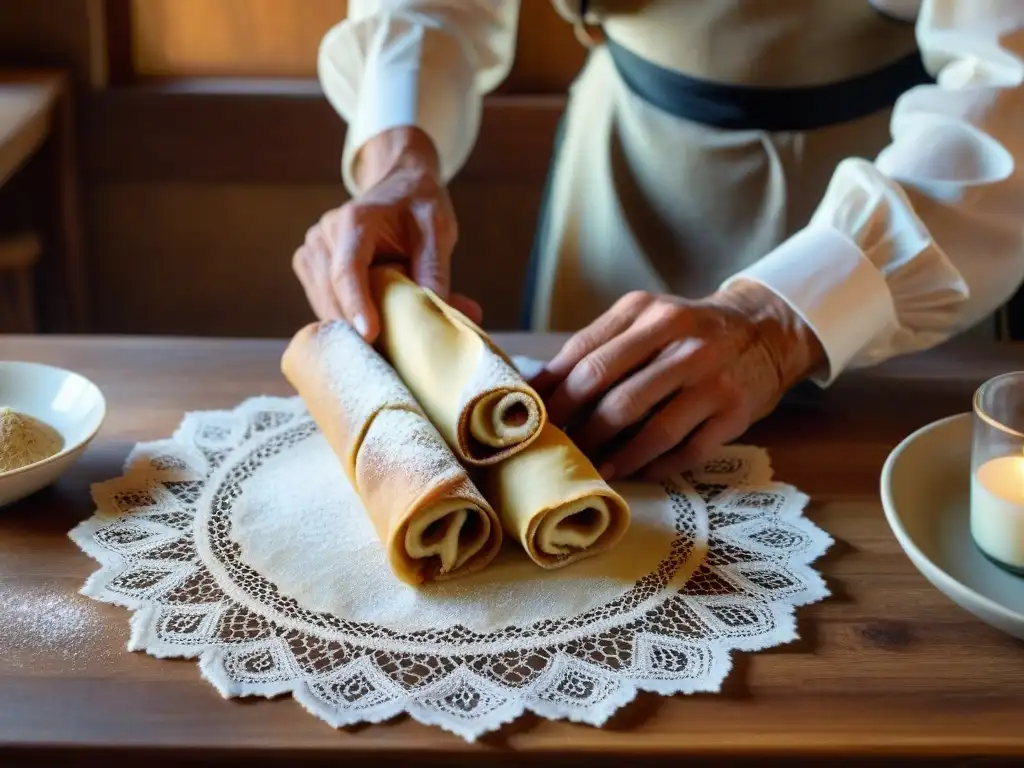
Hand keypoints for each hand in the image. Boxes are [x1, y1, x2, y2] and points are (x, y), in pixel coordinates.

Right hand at [292, 126, 481, 340]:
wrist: (396, 186)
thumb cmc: (418, 207)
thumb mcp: (437, 232)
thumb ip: (437, 271)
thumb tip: (452, 316)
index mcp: (354, 222)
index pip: (347, 269)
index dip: (356, 304)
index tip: (370, 334)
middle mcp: (323, 237)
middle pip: (333, 297)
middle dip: (362, 330)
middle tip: (398, 359)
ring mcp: (311, 255)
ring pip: (326, 309)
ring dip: (355, 331)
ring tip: (391, 345)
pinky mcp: (310, 272)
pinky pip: (326, 308)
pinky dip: (349, 324)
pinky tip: (375, 333)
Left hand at [531, 282, 824, 480]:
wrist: (766, 330)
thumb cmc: (687, 332)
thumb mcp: (645, 319)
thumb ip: (598, 345)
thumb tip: (540, 387)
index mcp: (648, 313)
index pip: (587, 356)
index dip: (554, 393)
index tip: (532, 418)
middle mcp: (682, 342)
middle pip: (613, 393)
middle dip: (579, 428)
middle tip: (559, 448)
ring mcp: (711, 379)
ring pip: (651, 429)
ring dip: (615, 455)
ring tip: (594, 467)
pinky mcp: (734, 412)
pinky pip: (687, 450)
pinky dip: (656, 466)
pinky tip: (637, 471)